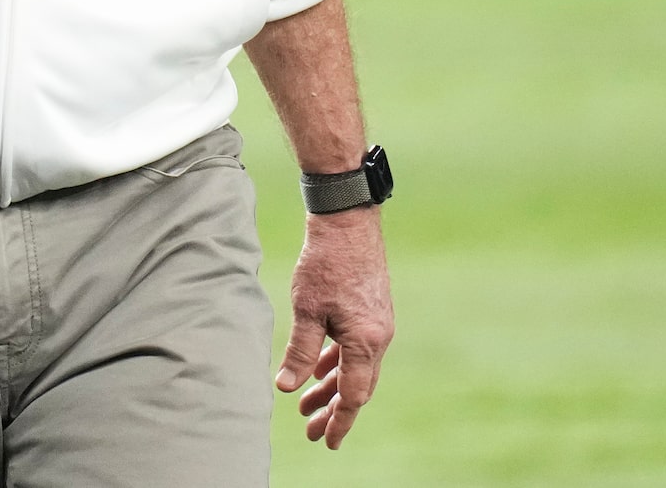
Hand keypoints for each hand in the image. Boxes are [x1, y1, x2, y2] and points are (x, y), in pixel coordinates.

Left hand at [276, 207, 394, 448]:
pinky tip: (319, 371)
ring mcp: (376, 325)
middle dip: (334, 411)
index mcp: (365, 342)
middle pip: (356, 386)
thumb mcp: (306, 310)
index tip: (327, 441)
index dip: (339, 420)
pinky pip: (354, 349)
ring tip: (308, 406)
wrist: (347, 224)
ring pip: (355, 368)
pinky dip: (336, 363)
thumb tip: (287, 387)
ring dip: (332, 387)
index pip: (353, 395)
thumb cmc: (325, 264)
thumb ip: (299, 351)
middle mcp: (378, 338)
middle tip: (312, 432)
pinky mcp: (370, 313)